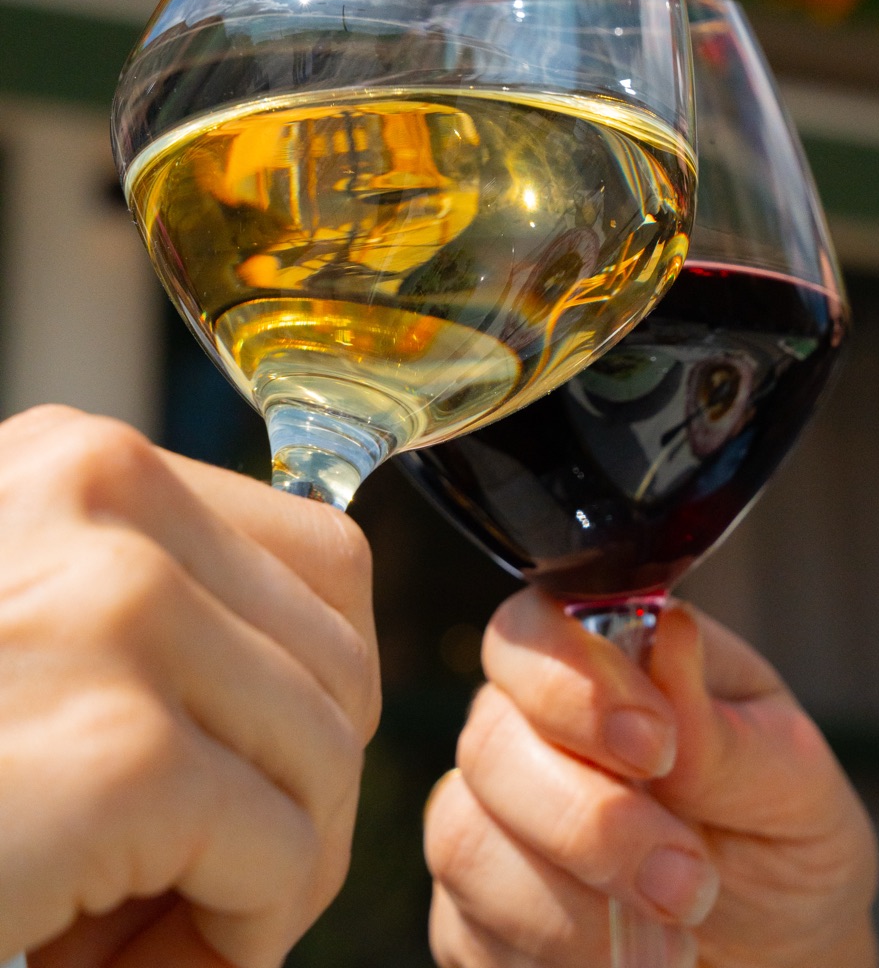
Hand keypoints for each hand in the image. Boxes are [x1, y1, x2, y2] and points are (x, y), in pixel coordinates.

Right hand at [0, 405, 380, 967]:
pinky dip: (241, 934)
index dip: (311, 691)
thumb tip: (339, 698)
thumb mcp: (29, 644)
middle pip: (341, 655)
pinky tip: (115, 954)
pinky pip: (282, 855)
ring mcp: (117, 610)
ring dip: (270, 869)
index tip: (238, 781)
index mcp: (76, 466)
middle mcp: (104, 496)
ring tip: (155, 921)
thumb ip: (147, 630)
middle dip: (300, 789)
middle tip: (201, 879)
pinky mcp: (118, 755)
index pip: (321, 558)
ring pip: (327, 755)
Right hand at [425, 587, 877, 967]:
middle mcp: (531, 731)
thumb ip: (724, 728)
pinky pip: (470, 933)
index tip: (657, 747)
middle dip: (589, 819)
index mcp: (607, 664)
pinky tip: (633, 966)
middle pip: (489, 741)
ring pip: (464, 839)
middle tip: (687, 879)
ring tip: (677, 938)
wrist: (784, 962)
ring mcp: (492, 825)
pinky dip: (560, 959)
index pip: (532, 631)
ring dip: (573, 907)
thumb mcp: (792, 785)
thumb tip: (671, 633)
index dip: (573, 684)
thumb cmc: (786, 845)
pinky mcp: (474, 920)